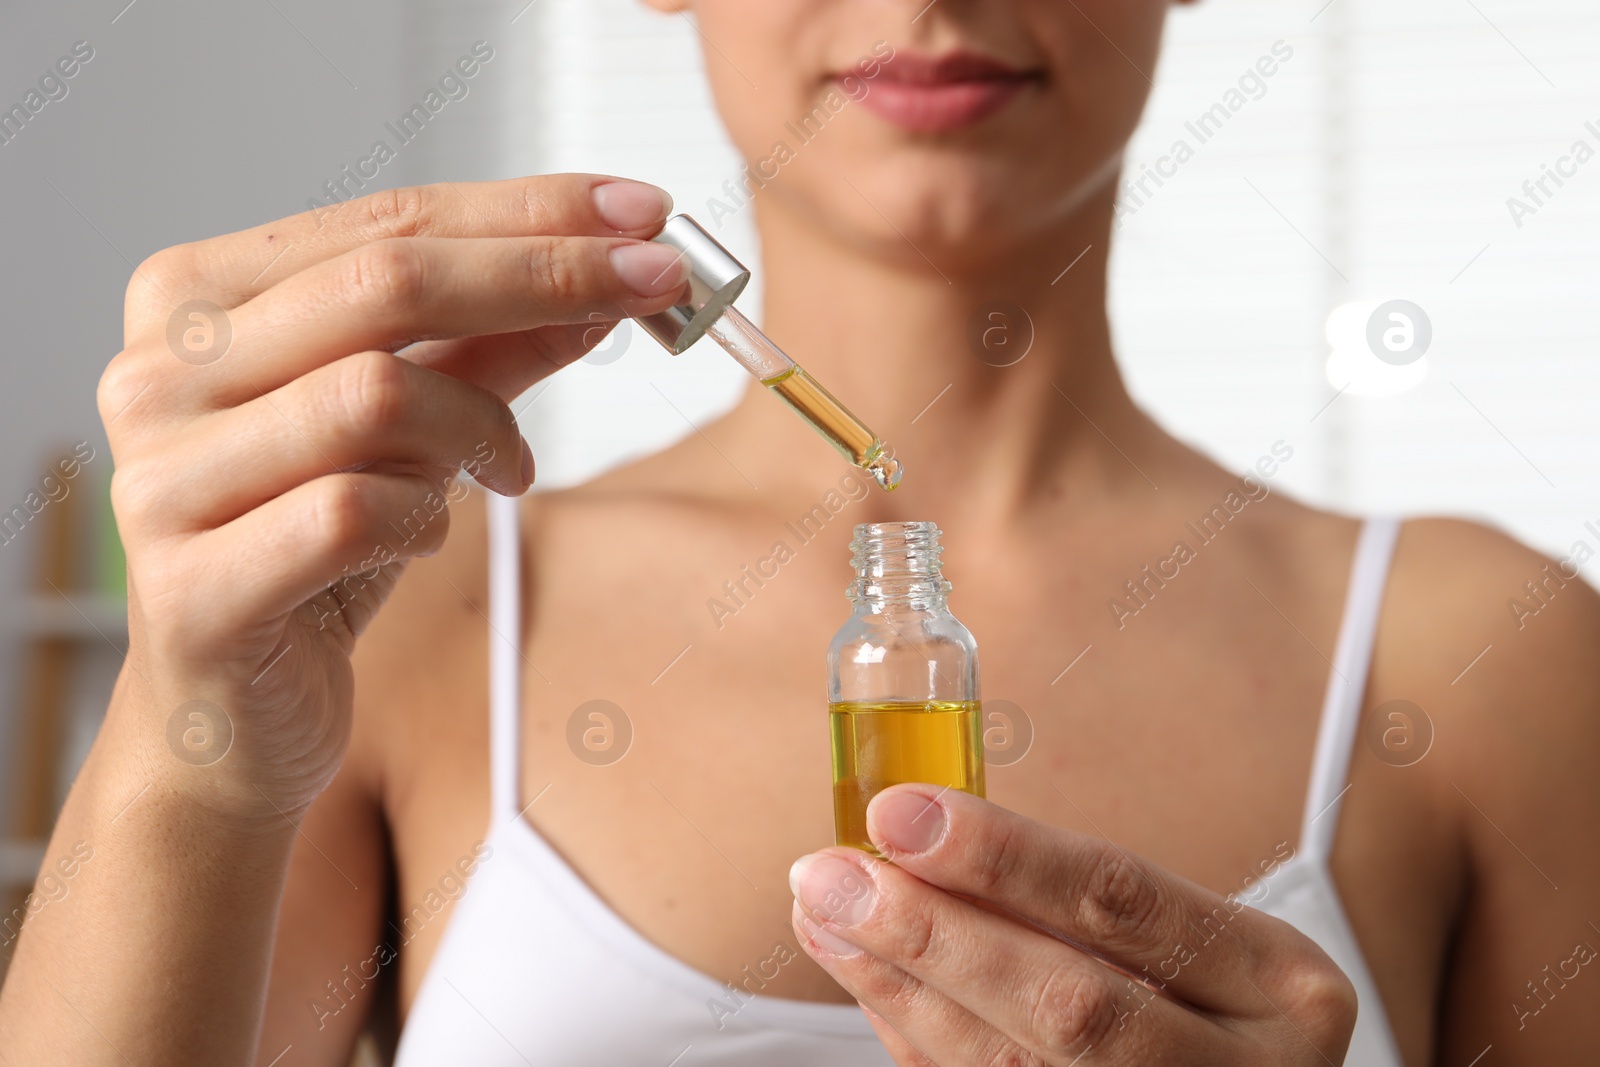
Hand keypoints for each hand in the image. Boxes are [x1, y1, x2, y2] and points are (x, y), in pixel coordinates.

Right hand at [99, 174, 688, 819]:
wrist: (231, 717)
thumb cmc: (315, 555)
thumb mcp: (415, 431)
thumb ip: (490, 350)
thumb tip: (602, 279)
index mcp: (194, 302)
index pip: (386, 222)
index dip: (528, 212)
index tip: (644, 211)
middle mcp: (156, 373)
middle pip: (385, 284)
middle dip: (546, 275)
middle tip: (657, 285)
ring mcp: (160, 480)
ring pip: (376, 393)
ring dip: (481, 425)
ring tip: (510, 469)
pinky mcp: (193, 589)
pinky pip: (355, 514)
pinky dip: (427, 518)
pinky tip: (429, 535)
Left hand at [789, 784, 1356, 1064]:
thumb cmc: (1215, 1009)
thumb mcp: (1200, 942)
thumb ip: (1079, 899)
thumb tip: (916, 836)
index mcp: (1280, 988)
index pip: (1123, 903)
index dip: (1001, 856)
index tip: (899, 812)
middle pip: (1065, 1007)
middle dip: (931, 935)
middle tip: (831, 875)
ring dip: (899, 989)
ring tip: (825, 917)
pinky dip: (916, 1040)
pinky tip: (869, 981)